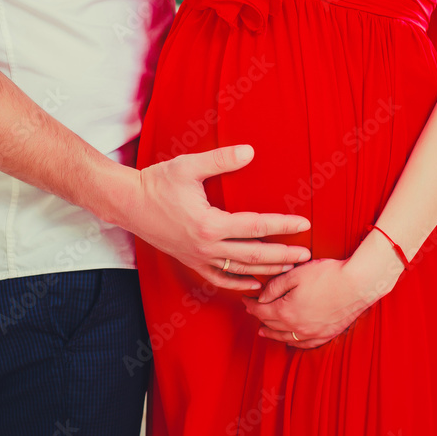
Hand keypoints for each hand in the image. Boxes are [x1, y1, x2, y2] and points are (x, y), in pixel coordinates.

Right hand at [122, 144, 311, 291]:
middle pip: (254, 256)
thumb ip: (221, 159)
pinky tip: (254, 283)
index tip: (304, 225)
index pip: (256, 227)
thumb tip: (250, 151)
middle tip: (307, 255)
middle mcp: (206, 246)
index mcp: (209, 224)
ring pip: (240, 270)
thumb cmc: (157, 182)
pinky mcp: (190, 261)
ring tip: (290, 268)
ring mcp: (198, 257)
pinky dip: (238, 282)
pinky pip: (218, 278)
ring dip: (267, 270)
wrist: (128, 203)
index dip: (283, 226)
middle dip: (283, 256)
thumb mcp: (188, 166)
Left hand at [241, 231, 406, 347]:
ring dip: (272, 333)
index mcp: (286, 312)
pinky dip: (293, 342)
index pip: (261, 312)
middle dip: (259, 317)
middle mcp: (297, 327)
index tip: (245, 299)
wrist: (358, 284)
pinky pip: (304, 344)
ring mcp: (313, 333)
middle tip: (253, 310)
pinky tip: (289, 339)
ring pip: (285, 337)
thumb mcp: (295, 275)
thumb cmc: (328, 275)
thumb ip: (274, 287)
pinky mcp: (327, 334)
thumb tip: (261, 298)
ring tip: (263, 330)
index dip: (250, 305)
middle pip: (271, 325)